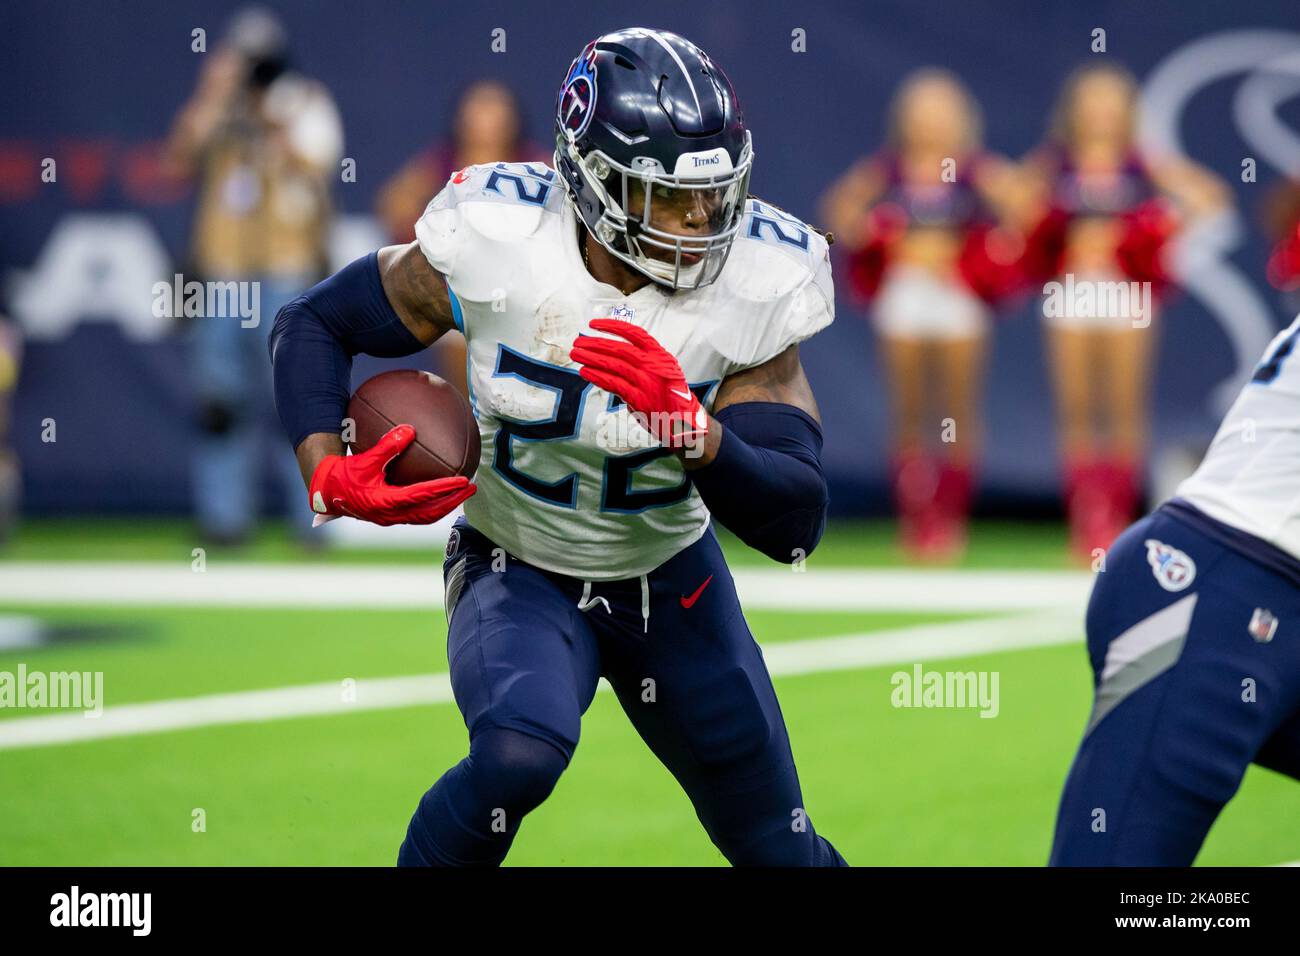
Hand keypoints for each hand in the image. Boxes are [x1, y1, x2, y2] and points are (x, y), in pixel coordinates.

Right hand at [308, 424, 475, 525]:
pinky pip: (416, 512)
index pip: (422, 496)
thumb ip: (386, 445)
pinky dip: (431, 504)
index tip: (464, 481)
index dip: (445, 489)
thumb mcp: (364, 459)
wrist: (325, 493)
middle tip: (472, 488)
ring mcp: (391, 518)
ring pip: (425, 516)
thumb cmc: (343, 475)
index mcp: (386, 503)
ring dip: (445, 505)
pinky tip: (439, 493)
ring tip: (461, 493)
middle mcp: (391, 515)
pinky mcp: (390, 515)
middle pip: (431, 513)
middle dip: (453, 501)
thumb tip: (409, 428)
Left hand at [570, 319, 708, 448]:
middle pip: (620, 348)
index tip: (594, 324)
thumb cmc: (670, 396)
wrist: (684, 422)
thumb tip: (611, 355)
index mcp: (660, 355)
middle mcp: (654, 366)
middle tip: (578, 341)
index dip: (612, 326)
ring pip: (614, 365)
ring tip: (576, 355)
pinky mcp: (639, 399)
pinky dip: (597, 377)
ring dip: (591, 358)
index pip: (634, 333)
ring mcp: (647, 382)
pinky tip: (585, 372)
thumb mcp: (662, 371)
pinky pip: (614, 384)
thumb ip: (641, 362)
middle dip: (595, 343)